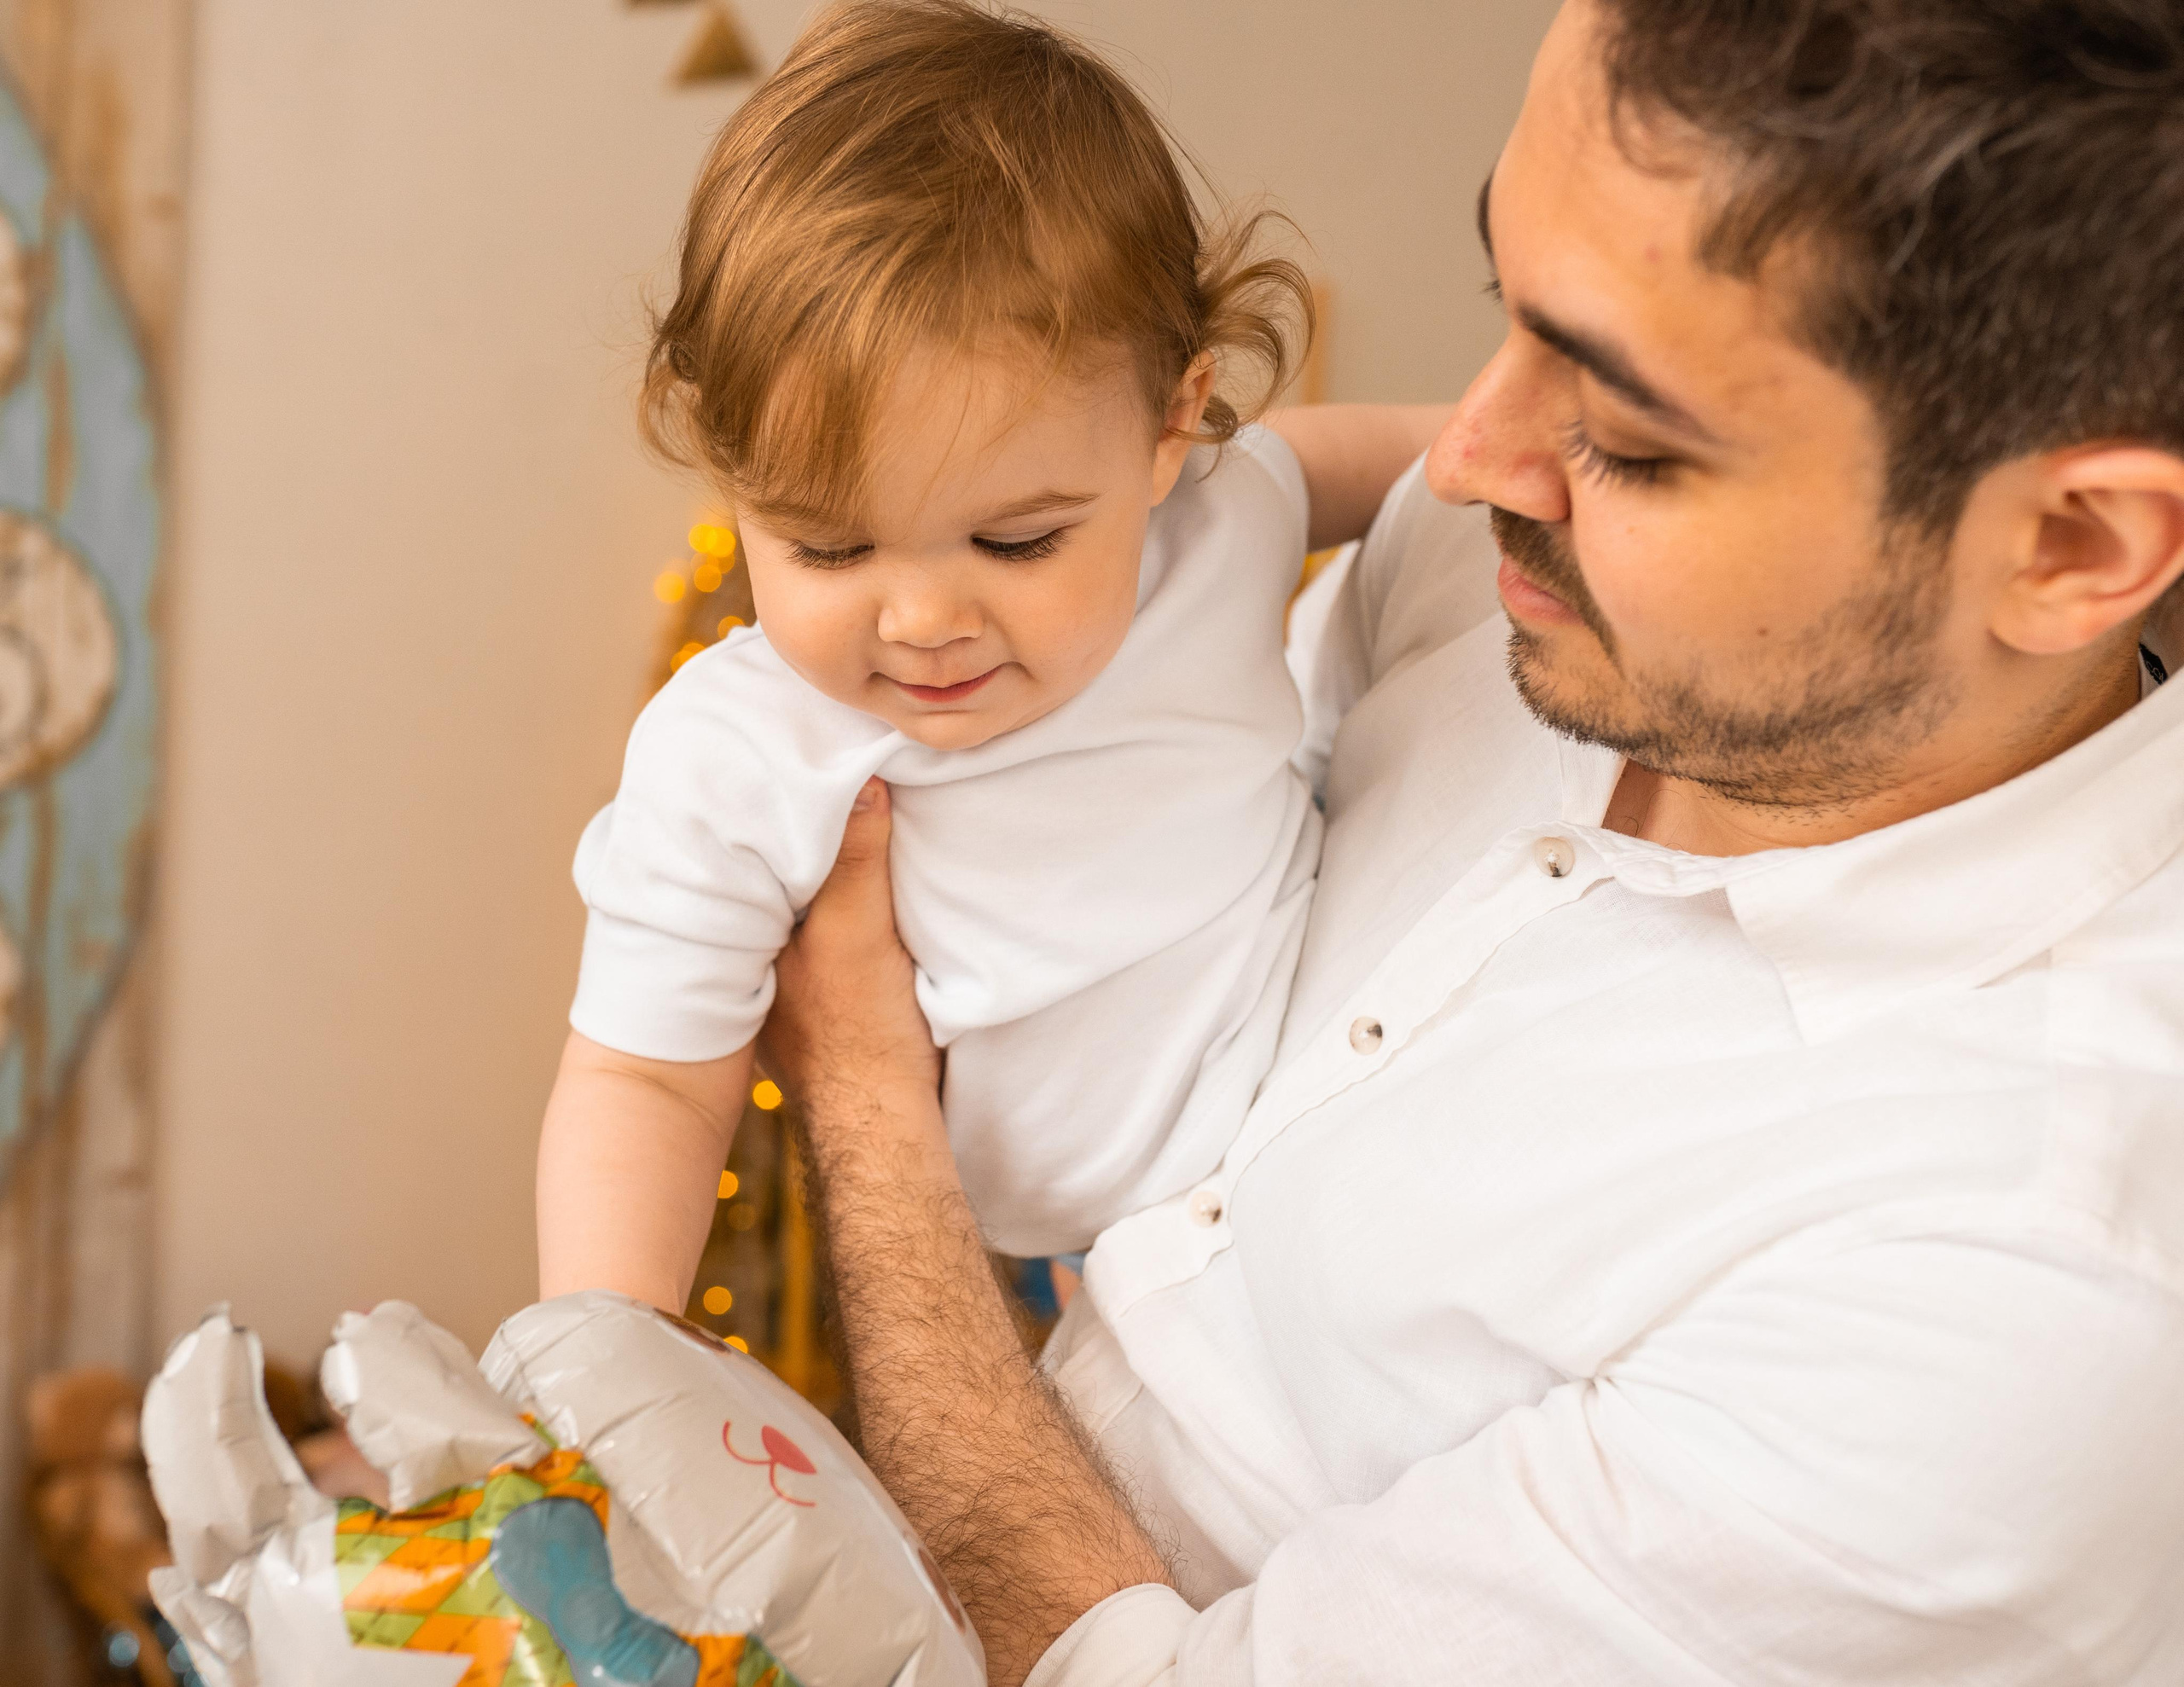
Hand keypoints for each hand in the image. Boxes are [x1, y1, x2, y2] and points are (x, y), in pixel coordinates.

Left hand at [760, 779, 941, 1121]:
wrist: (884, 1122)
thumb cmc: (860, 1033)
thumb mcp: (858, 932)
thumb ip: (856, 861)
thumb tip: (863, 781)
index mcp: (745, 932)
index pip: (754, 851)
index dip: (777, 811)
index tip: (801, 768)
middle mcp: (755, 954)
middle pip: (777, 875)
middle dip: (796, 838)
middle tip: (826, 782)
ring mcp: (786, 982)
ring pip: (801, 908)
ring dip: (823, 877)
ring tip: (853, 824)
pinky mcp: (821, 1001)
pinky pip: (826, 937)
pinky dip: (842, 911)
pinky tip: (869, 893)